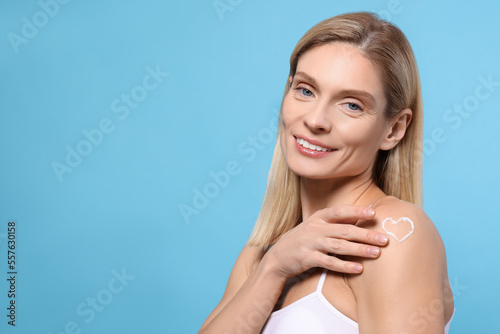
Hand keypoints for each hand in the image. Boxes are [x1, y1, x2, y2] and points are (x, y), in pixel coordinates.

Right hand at [263, 205, 388, 279]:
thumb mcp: (315, 227)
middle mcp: (315, 229)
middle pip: (344, 230)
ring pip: (339, 246)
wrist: (277, 257)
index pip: (340, 212)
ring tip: (376, 253)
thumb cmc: (302, 241)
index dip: (356, 212)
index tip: (373, 214)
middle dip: (366, 234)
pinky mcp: (307, 258)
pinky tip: (358, 268)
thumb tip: (360, 219)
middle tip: (385, 239)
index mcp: (318, 218)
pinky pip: (329, 262)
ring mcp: (311, 243)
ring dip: (359, 249)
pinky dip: (344, 266)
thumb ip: (334, 223)